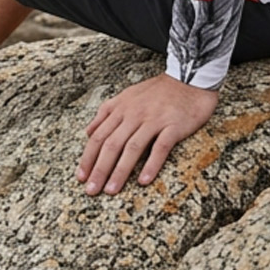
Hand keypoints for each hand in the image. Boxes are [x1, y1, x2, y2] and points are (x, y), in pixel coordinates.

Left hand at [76, 73, 218, 196]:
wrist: (188, 79)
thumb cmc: (157, 91)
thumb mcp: (127, 95)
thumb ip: (107, 113)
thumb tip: (88, 132)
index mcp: (121, 107)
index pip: (99, 135)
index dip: (88, 157)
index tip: (80, 176)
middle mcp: (134, 114)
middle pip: (112, 144)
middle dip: (99, 169)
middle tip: (91, 190)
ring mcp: (154, 120)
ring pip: (132, 148)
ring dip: (120, 171)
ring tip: (111, 190)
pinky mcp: (173, 126)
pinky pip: (160, 147)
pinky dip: (151, 165)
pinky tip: (144, 180)